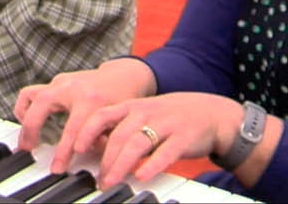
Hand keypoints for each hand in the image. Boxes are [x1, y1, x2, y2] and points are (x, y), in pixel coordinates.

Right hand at [13, 58, 153, 172]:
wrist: (124, 76)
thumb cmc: (121, 99)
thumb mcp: (116, 121)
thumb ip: (102, 139)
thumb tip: (86, 157)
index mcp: (90, 99)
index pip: (72, 129)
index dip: (63, 151)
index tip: (57, 167)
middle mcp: (72, 88)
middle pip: (43, 106)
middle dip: (32, 130)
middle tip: (29, 150)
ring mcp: (62, 82)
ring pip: (31, 95)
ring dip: (25, 119)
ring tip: (25, 139)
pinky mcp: (56, 82)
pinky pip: (31, 93)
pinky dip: (26, 107)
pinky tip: (28, 121)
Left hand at [73, 92, 243, 188]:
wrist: (211, 113)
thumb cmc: (170, 117)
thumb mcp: (143, 114)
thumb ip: (121, 126)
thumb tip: (93, 144)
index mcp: (132, 106)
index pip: (102, 115)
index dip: (88, 131)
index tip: (77, 148)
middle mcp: (146, 112)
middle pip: (118, 135)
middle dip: (105, 159)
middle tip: (98, 179)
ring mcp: (165, 124)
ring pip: (137, 144)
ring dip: (121, 165)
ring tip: (111, 181)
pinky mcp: (183, 138)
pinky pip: (165, 152)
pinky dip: (152, 165)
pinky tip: (142, 176)